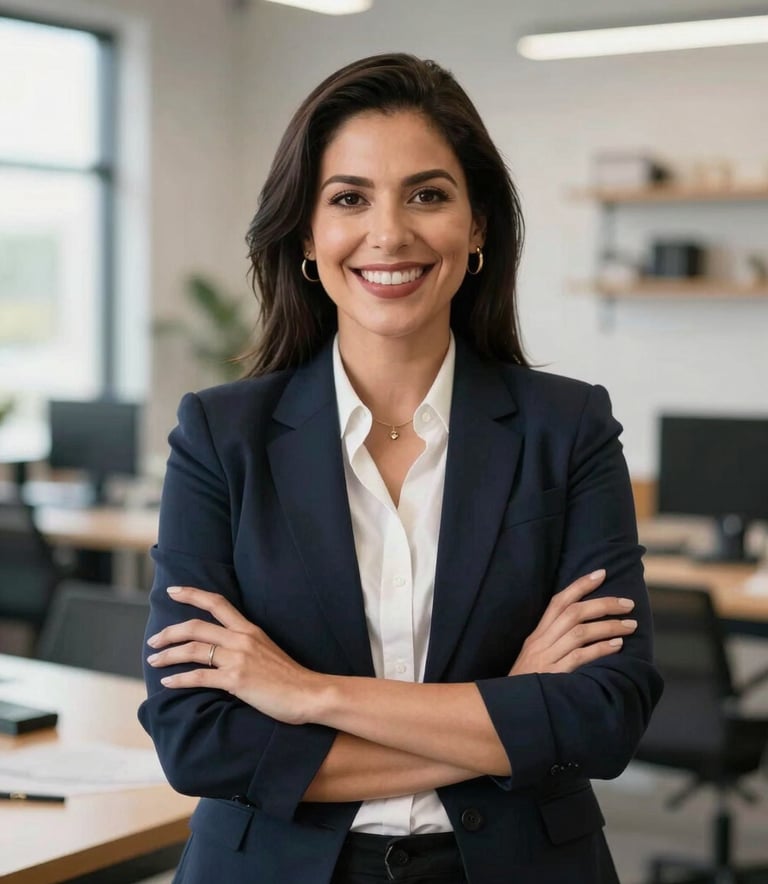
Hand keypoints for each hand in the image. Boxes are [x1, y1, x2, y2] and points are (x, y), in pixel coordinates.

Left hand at [146, 586, 323, 724]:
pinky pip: (199, 676)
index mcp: (249, 629)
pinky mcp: (236, 680)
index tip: (173, 591)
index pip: (217, 602)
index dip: (192, 594)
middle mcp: (241, 639)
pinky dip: (179, 679)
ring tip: (154, 661)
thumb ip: (245, 646)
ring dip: (168, 655)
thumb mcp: (267, 650)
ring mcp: (238, 658)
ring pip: (193, 649)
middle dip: (169, 633)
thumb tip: (223, 651)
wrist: (308, 693)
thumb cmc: (289, 677)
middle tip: (153, 641)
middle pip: (196, 627)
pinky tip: (167, 682)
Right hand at [509, 569, 635, 675]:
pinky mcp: (553, 675)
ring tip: (630, 625)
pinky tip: (617, 646)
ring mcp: (546, 658)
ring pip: (579, 632)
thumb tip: (583, 630)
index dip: (579, 585)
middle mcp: (540, 641)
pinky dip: (600, 649)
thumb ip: (553, 643)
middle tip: (628, 603)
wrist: (508, 708)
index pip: (558, 601)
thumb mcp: (534, 658)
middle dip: (603, 604)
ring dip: (608, 626)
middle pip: (573, 612)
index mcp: (536, 635)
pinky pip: (579, 657)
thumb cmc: (526, 684)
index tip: (601, 573)